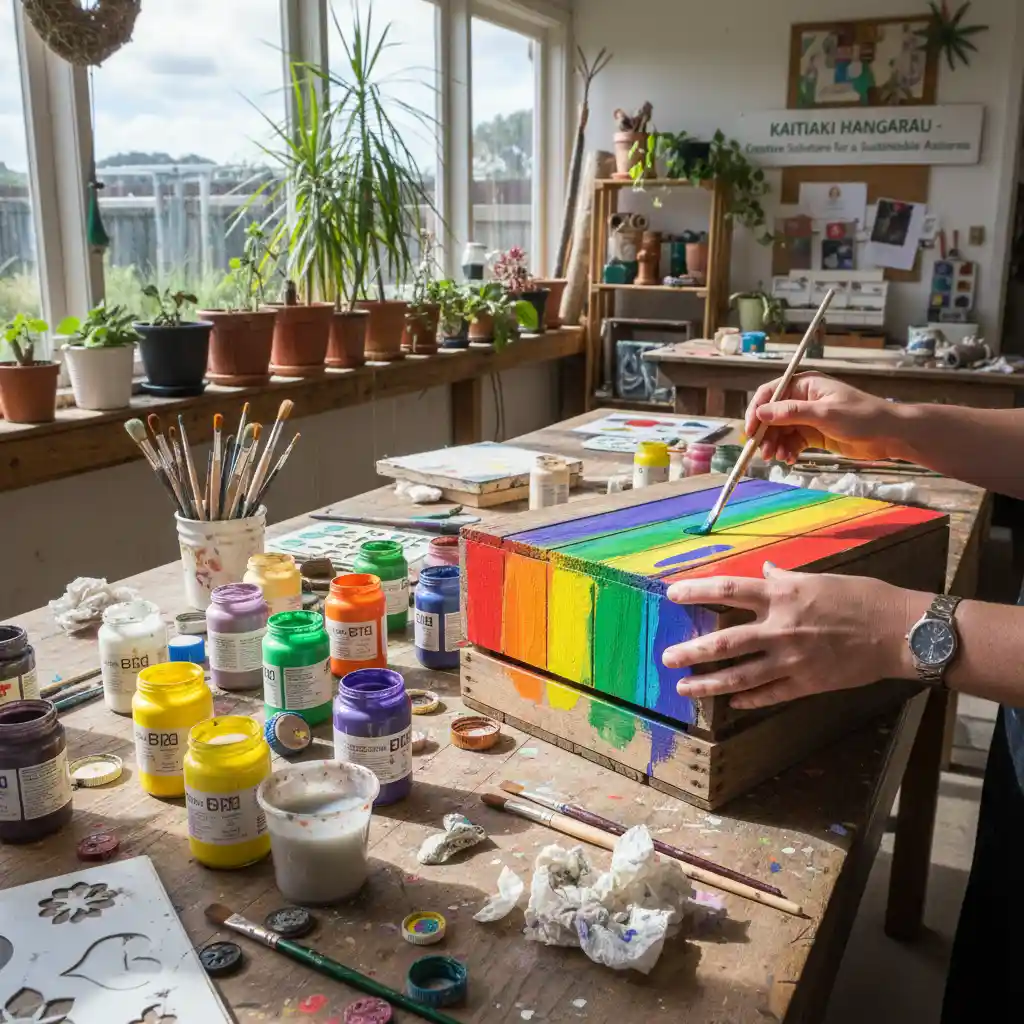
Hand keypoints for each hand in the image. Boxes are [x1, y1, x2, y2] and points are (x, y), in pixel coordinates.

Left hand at [661, 564, 924, 708]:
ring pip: (740, 677)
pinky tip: (732, 703)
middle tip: (666, 658)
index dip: (697, 591)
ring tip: (684, 689)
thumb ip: (786, 579)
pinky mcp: (807, 684)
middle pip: (724, 642)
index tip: (671, 594)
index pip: (729, 590)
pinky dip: (748, 700)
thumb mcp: (820, 579)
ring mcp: (792, 660)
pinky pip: (769, 695)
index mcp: (783, 595)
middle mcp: (781, 628)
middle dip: (692, 652)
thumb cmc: (862, 598)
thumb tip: (765, 570)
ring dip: (709, 684)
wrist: (900, 633)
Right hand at [744, 372, 897, 463]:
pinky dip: (787, 451)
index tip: (750, 431)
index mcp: (805, 385)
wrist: (889, 435)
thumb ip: (791, 412)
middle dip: (765, 434)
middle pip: (772, 415)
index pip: (770, 393)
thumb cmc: (861, 417)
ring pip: (780, 431)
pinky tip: (790, 460)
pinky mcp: (814, 434)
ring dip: (775, 445)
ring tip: (778, 459)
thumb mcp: (824, 414)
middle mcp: (803, 399)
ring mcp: (808, 417)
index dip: (757, 411)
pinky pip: (792, 442)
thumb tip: (760, 413)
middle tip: (763, 453)